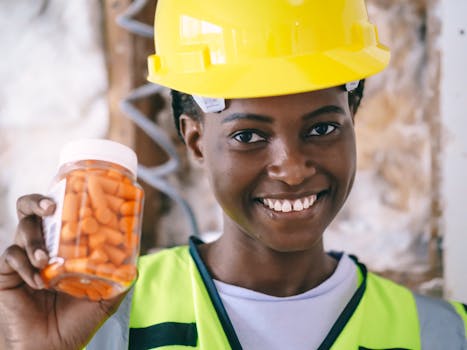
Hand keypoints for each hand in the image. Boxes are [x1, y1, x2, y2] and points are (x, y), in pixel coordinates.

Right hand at [0, 194, 125, 349]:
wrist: (50, 348)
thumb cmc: (77, 322)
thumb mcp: (106, 299)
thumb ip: (120, 280)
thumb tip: (135, 262)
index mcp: (66, 247)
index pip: (65, 215)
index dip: (69, 199)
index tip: (80, 193)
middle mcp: (45, 246)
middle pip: (34, 210)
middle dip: (39, 202)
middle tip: (51, 207)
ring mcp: (25, 258)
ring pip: (22, 228)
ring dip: (34, 240)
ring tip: (45, 258)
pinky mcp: (6, 272)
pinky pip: (10, 256)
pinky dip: (24, 265)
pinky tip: (37, 281)